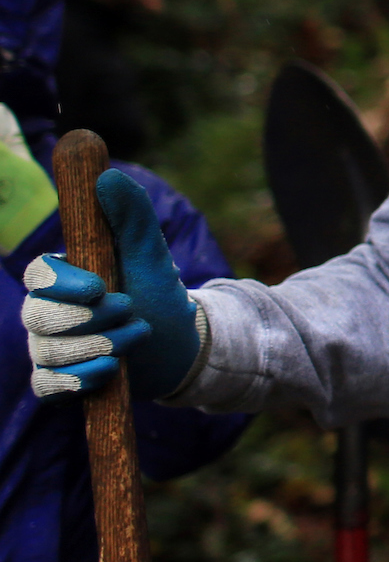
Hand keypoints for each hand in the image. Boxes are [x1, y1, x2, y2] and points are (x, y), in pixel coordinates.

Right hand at [21, 169, 203, 400]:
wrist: (177, 343)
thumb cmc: (158, 292)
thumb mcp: (150, 254)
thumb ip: (132, 216)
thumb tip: (109, 176)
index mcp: (62, 274)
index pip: (37, 274)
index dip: (62, 283)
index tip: (99, 288)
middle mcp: (46, 309)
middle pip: (39, 316)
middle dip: (91, 320)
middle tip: (131, 312)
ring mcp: (48, 346)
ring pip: (47, 352)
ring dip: (99, 348)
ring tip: (136, 336)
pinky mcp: (58, 379)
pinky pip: (47, 385)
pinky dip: (80, 381)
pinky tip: (111, 372)